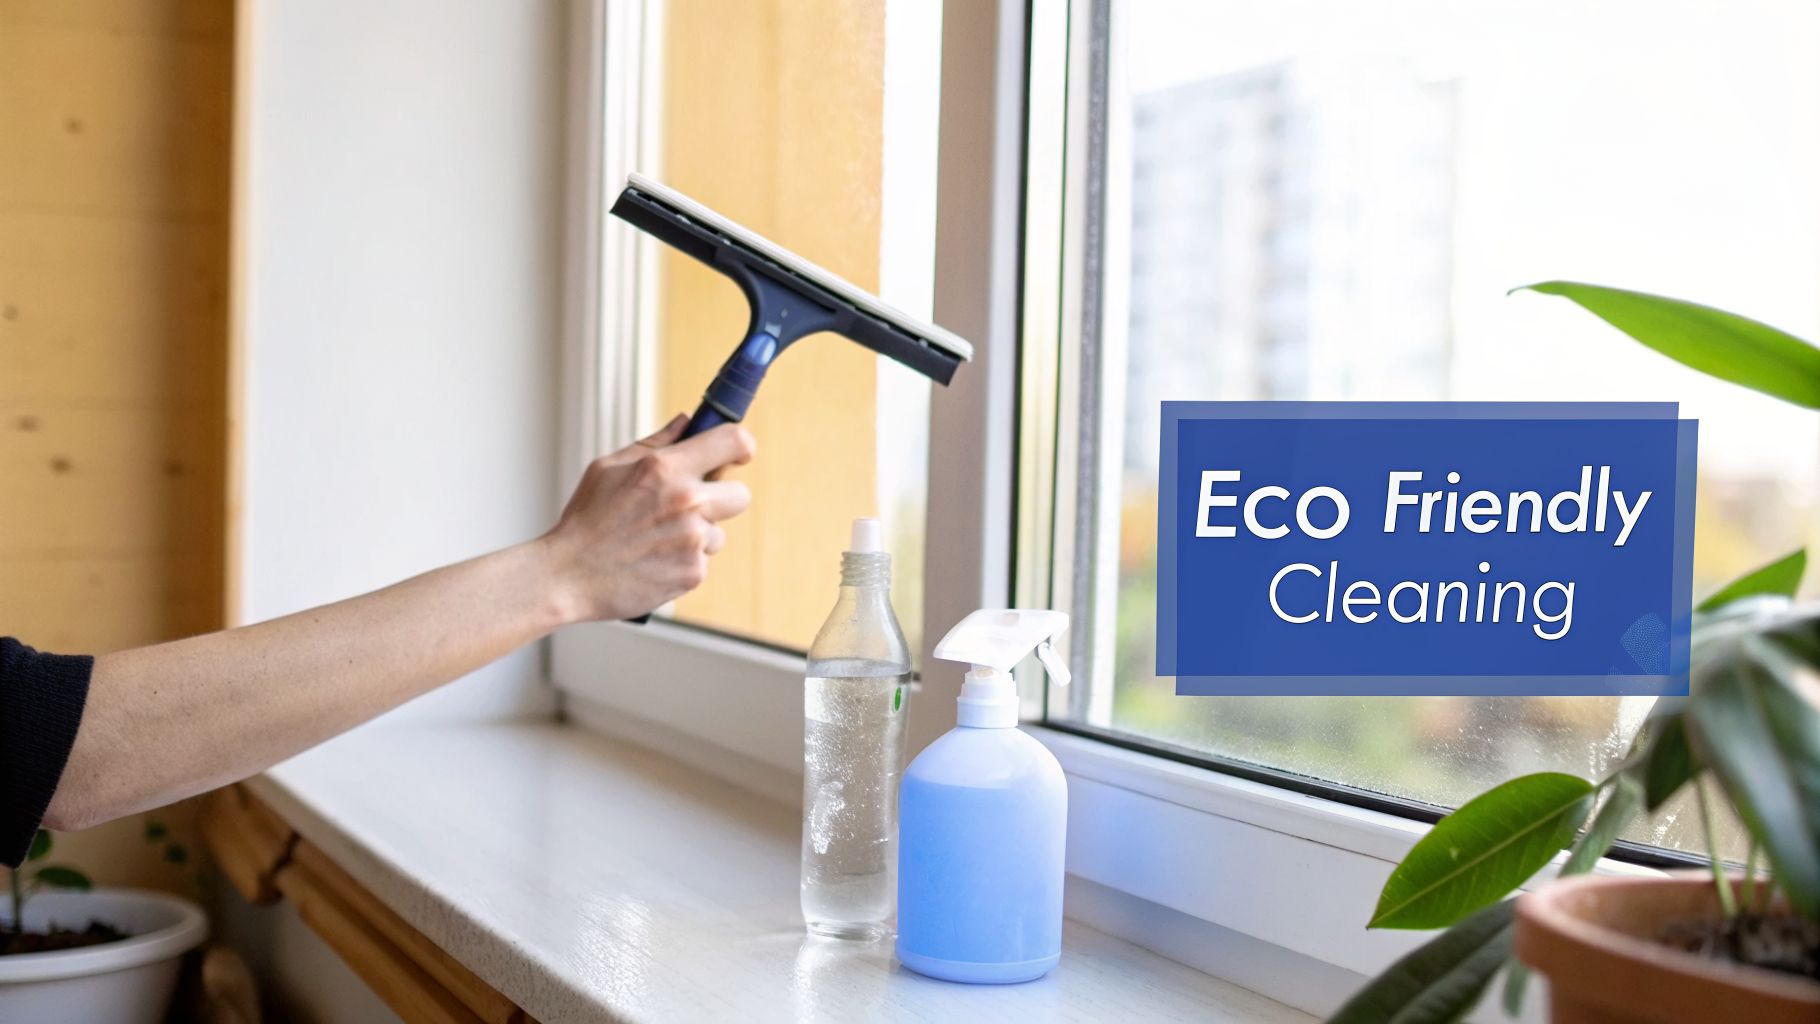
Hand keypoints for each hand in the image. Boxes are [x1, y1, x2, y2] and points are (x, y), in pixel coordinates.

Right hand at [541, 414, 755, 621]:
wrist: (568, 576)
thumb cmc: (586, 520)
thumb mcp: (609, 468)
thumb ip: (655, 443)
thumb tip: (686, 421)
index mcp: (665, 467)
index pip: (733, 441)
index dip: (741, 447)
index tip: (737, 455)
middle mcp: (686, 501)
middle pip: (740, 495)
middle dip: (721, 499)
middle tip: (690, 507)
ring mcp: (692, 539)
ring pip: (718, 533)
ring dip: (697, 536)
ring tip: (655, 540)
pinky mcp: (693, 573)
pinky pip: (702, 561)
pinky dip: (683, 562)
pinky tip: (653, 561)